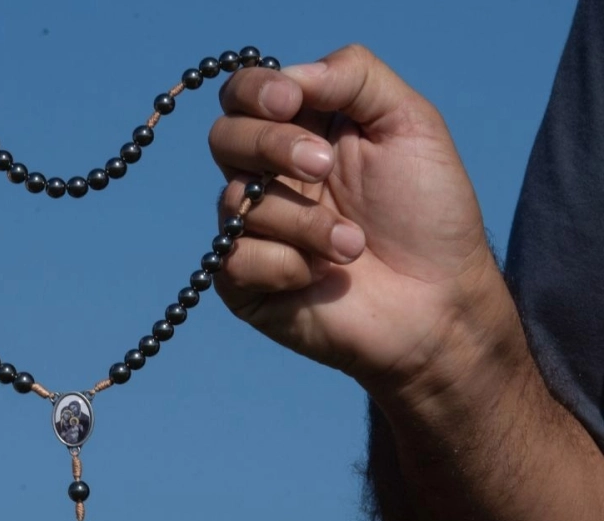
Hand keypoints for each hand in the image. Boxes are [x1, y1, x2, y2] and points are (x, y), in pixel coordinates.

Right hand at [209, 45, 513, 398]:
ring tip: (353, 246)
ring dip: (304, 221)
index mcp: (303, 132)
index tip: (290, 102)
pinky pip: (234, 260)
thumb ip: (354, 76)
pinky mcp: (245, 285)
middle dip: (272, 146)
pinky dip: (283, 265)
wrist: (436, 303)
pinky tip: (318, 278)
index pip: (245, 95)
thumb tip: (291, 76)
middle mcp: (269, 178)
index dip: (255, 90)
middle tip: (324, 169)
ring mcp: (253, 232)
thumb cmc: (429, 217)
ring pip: (237, 203)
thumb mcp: (410, 123)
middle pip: (224, 138)